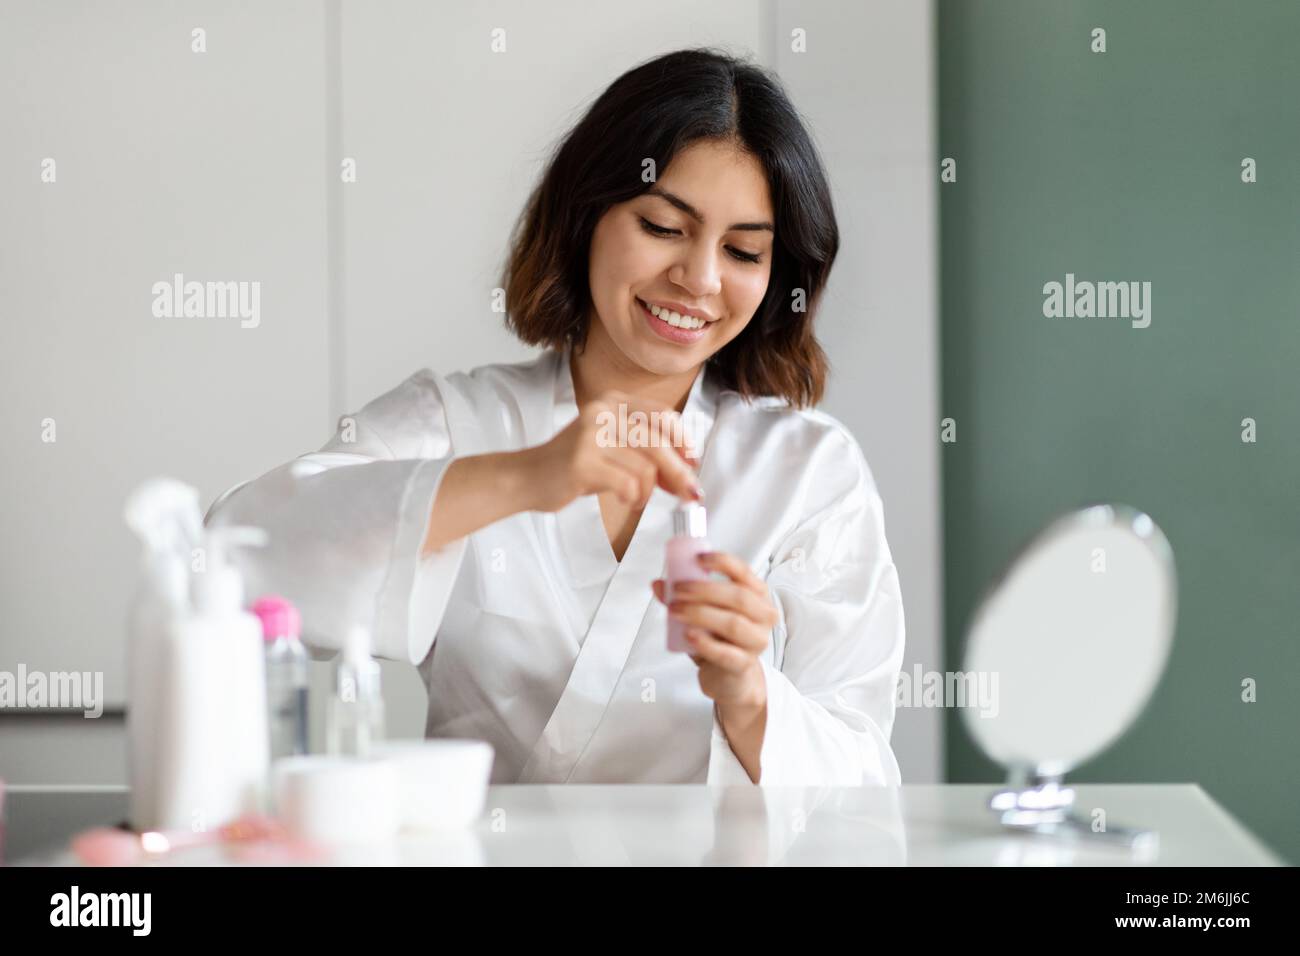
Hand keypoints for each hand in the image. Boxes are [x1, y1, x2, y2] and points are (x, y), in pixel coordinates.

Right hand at [518, 390, 702, 512]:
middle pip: (658, 443)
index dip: (683, 440)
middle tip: (688, 493)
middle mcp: (602, 411)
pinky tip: (626, 500)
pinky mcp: (581, 462)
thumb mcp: (612, 446)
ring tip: (637, 499)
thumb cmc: (575, 465)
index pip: (662, 415)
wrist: (527, 478)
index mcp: (612, 402)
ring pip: (645, 467)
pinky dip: (634, 497)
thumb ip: (645, 450)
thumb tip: (687, 470)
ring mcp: (590, 435)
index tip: (693, 462)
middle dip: (678, 472)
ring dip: (648, 492)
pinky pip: (627, 483)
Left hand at [652, 550, 777, 709]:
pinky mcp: (744, 665)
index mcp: (757, 595)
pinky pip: (726, 653)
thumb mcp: (704, 614)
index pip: (744, 572)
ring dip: (700, 613)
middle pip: (738, 597)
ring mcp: (756, 641)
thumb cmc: (720, 639)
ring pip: (732, 623)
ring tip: (676, 611)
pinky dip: (706, 643)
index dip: (723, 562)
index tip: (698, 559)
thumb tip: (659, 584)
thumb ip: (684, 598)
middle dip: (704, 590)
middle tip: (677, 590)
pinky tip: (689, 635)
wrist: (730, 677)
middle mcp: (763, 616)